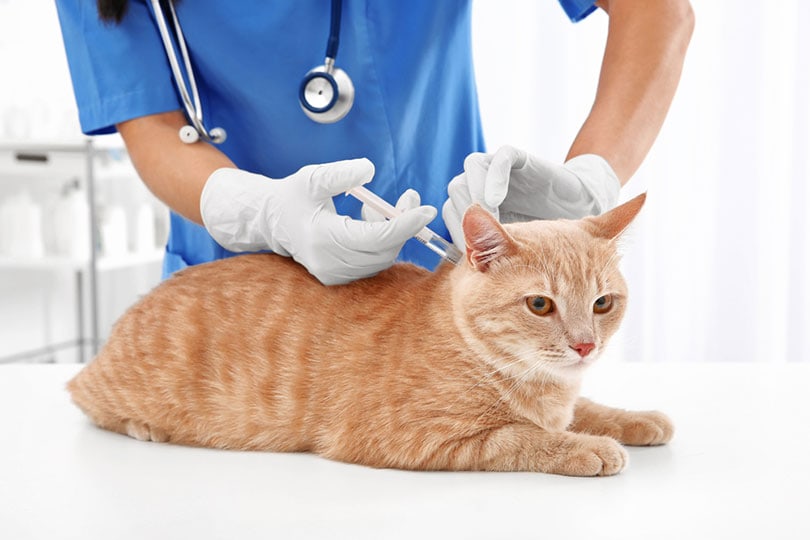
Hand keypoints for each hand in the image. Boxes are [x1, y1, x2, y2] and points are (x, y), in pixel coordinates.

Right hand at [200, 158, 436, 284]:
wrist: (273, 222)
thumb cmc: (294, 196)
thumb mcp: (313, 177)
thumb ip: (342, 172)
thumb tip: (370, 169)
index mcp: (322, 239)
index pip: (375, 238)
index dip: (404, 225)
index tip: (426, 210)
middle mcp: (329, 264)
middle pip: (383, 250)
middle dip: (403, 224)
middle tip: (411, 197)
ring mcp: (334, 275)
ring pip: (381, 257)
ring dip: (391, 231)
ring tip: (380, 205)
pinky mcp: (338, 278)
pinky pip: (372, 262)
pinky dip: (380, 241)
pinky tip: (370, 220)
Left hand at [442, 146, 619, 247]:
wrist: (576, 204)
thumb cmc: (545, 236)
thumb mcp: (517, 253)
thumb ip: (493, 260)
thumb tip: (468, 278)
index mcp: (478, 210)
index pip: (452, 212)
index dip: (454, 229)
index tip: (463, 251)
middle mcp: (485, 187)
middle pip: (458, 190)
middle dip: (461, 211)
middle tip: (471, 234)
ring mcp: (501, 171)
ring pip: (472, 170)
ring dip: (474, 192)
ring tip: (483, 217)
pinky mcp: (519, 160)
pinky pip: (501, 158)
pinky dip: (494, 177)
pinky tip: (493, 199)